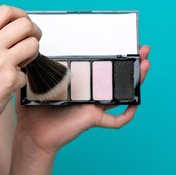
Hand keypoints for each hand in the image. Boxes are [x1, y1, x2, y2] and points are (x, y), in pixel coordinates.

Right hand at [0, 5, 41, 134]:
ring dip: (33, 53)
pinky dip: (22, 78)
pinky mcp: (9, 79)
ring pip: (32, 44)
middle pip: (24, 24)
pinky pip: (28, 71)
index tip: (23, 21)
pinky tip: (10, 83)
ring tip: (22, 63)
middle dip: (34, 31)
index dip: (19, 13)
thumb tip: (14, 26)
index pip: (3, 11)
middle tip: (31, 40)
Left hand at [13, 45, 151, 157]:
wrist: (31, 133)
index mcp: (76, 83)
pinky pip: (115, 121)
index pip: (96, 66)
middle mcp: (88, 93)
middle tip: (142, 49)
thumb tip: (29, 46)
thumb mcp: (33, 82)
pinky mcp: (92, 118)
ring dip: (136, 80)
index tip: (118, 41)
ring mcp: (92, 106)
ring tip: (146, 64)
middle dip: (130, 63)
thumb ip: (34, 66)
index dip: (108, 55)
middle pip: (114, 76)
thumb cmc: (31, 110)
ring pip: (121, 93)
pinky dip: (126, 115)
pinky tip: (135, 105)